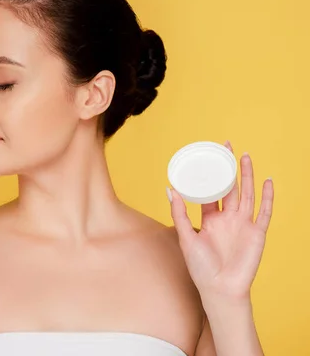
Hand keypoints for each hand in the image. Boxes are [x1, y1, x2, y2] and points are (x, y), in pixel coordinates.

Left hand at [167, 141, 273, 299]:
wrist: (220, 289)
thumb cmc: (201, 268)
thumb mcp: (186, 237)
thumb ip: (179, 213)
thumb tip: (170, 189)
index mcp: (210, 219)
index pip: (210, 191)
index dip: (209, 175)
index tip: (206, 158)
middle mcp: (227, 218)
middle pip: (229, 187)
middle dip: (228, 168)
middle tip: (226, 147)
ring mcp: (243, 224)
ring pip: (246, 194)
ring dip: (247, 176)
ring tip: (245, 157)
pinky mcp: (257, 233)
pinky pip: (264, 212)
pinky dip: (267, 197)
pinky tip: (267, 181)